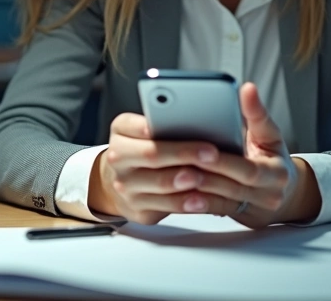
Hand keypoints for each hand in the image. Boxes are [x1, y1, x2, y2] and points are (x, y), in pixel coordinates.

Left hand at [88, 83, 319, 227]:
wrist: (284, 192)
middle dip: (203, 173)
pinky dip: (192, 200)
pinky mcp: (236, 217)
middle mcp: (267, 195)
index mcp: (276, 173)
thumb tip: (247, 89)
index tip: (204, 149)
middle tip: (178, 160)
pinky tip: (174, 189)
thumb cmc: (272, 157)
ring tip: (169, 173)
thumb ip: (257, 114)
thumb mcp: (270, 134)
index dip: (224, 162)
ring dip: (193, 188)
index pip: (249, 169)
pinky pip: (211, 211)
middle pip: (229, 187)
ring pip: (217, 202)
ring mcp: (252, 210)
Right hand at [88, 112, 224, 224]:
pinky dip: (186, 204)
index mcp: (121, 131)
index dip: (165, 124)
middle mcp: (118, 159)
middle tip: (212, 154)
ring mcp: (126, 186)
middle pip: (153, 155)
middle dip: (185, 154)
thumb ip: (164, 124)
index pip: (142, 127)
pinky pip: (165, 208)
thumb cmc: (141, 149)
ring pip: (160, 184)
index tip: (193, 127)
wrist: (120, 179)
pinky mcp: (138, 209)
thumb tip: (198, 121)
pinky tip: (202, 200)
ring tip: (206, 178)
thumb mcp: (142, 129)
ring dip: (186, 182)